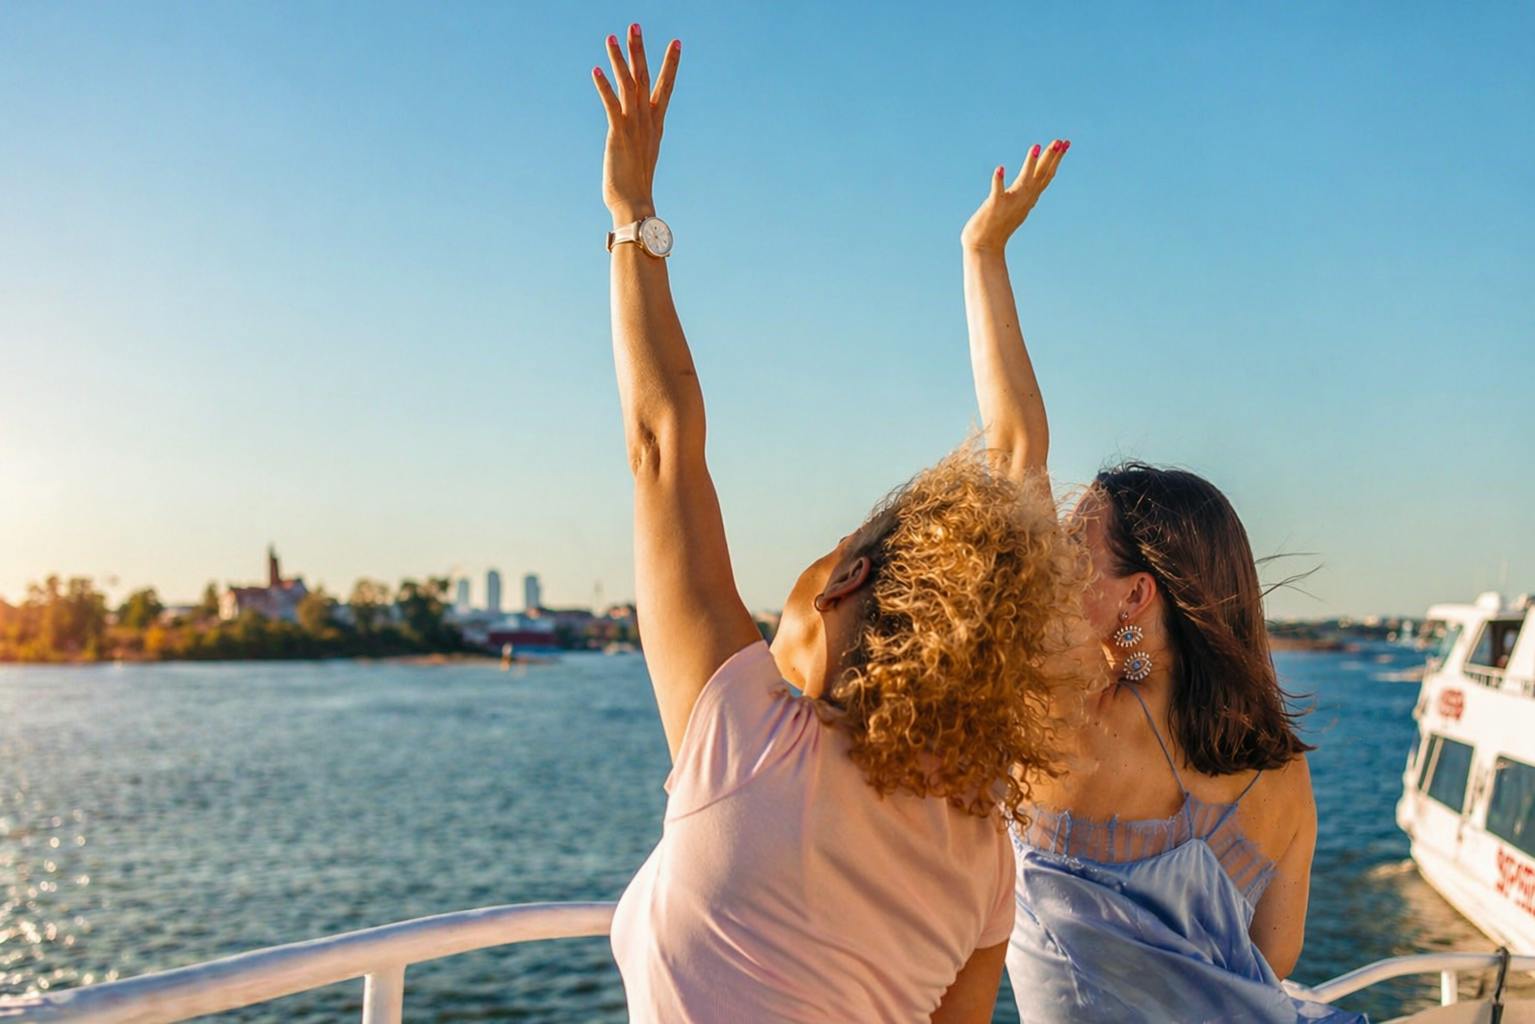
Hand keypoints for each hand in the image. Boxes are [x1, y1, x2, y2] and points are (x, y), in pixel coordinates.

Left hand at [592, 24, 679, 224]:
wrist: (634, 203)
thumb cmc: (635, 185)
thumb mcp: (641, 155)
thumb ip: (639, 139)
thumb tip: (636, 138)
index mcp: (656, 124)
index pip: (666, 87)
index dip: (671, 64)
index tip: (676, 43)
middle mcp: (648, 121)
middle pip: (646, 78)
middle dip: (640, 50)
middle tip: (635, 25)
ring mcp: (634, 127)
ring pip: (629, 85)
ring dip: (620, 60)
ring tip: (612, 37)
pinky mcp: (618, 134)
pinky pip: (611, 105)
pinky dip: (604, 87)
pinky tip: (596, 70)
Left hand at [961, 139, 1069, 252]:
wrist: (983, 247)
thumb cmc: (997, 227)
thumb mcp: (1016, 205)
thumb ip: (1024, 193)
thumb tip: (1032, 182)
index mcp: (1028, 198)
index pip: (1046, 175)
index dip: (1056, 159)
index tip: (1065, 143)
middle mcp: (1023, 199)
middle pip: (1040, 175)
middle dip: (1050, 157)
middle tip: (1061, 141)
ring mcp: (1010, 203)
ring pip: (1024, 180)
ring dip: (1030, 164)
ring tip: (1036, 146)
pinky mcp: (994, 206)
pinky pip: (997, 192)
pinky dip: (998, 181)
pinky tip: (999, 168)